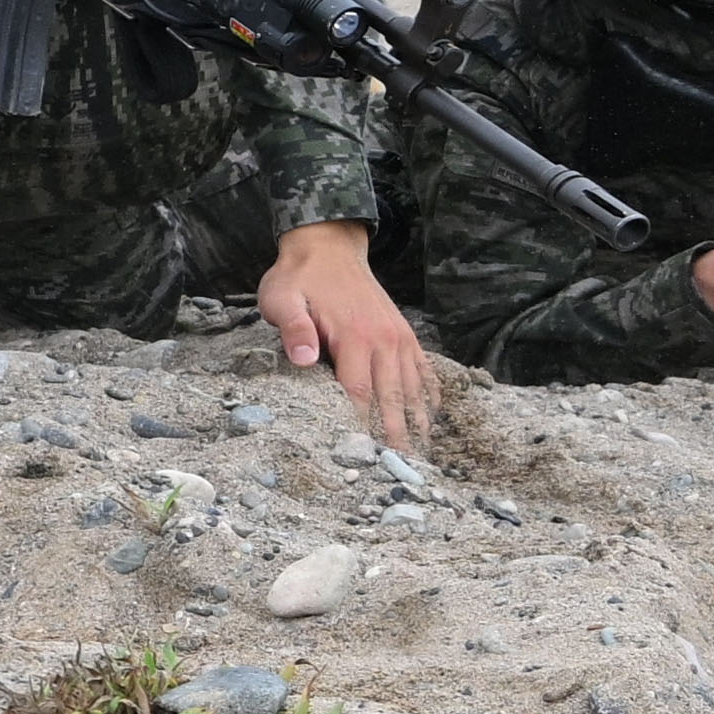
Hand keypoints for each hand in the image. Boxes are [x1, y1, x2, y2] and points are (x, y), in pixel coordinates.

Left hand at [259, 223, 443, 451]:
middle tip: (401, 467)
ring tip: (421, 452)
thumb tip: (304, 359)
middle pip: (391, 397)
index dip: (360, 425)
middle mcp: (384, 339)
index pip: (358, 392)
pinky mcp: (404, 333)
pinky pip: (422, 368)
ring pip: (411, 386)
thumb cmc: (299, 278)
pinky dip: (428, 393)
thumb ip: (294, 329)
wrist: (328, 247)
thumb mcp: (283, 298)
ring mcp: (398, 336)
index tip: (363, 454)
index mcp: (354, 336)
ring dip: (416, 419)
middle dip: (395, 433)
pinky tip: (431, 415)